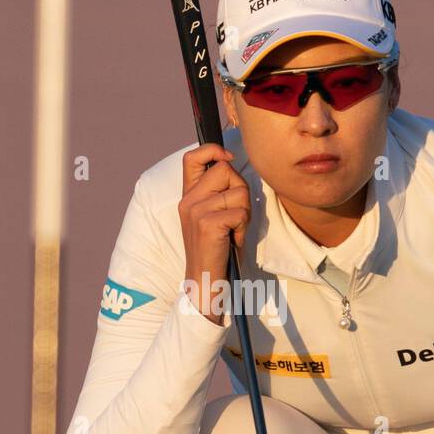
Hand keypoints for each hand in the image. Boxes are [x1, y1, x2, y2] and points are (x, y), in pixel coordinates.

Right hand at [178, 143, 250, 324]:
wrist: (204, 282)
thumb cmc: (216, 250)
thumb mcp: (213, 217)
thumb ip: (219, 193)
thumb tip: (233, 167)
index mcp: (188, 196)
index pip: (193, 157)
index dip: (213, 150)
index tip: (229, 160)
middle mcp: (188, 200)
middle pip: (226, 170)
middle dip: (241, 190)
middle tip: (236, 216)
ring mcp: (196, 211)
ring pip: (238, 191)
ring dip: (245, 213)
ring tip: (234, 231)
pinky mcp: (207, 223)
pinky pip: (240, 212)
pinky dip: (243, 228)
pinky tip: (233, 241)